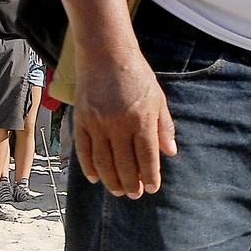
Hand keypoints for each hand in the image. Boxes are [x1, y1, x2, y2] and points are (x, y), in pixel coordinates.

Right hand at [72, 49, 176, 197]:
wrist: (105, 54)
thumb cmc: (137, 76)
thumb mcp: (158, 99)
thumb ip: (164, 127)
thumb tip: (170, 152)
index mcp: (141, 119)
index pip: (147, 155)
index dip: (149, 175)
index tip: (151, 188)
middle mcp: (118, 123)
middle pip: (123, 162)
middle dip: (130, 182)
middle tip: (133, 195)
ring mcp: (97, 123)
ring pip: (103, 161)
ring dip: (110, 180)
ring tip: (117, 191)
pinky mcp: (81, 120)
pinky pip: (84, 150)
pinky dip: (88, 167)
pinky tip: (95, 178)